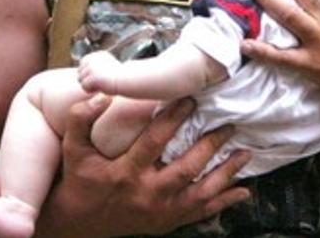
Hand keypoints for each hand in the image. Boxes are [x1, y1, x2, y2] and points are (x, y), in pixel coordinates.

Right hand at [36, 95, 250, 237]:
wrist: (79, 223)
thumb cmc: (79, 180)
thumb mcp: (74, 148)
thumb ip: (82, 119)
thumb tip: (101, 95)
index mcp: (125, 173)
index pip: (154, 142)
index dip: (173, 119)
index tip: (191, 100)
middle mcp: (147, 194)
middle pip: (186, 169)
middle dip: (210, 146)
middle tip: (229, 125)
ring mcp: (160, 212)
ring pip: (200, 193)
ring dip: (226, 174)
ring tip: (245, 153)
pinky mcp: (168, 222)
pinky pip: (201, 213)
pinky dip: (224, 202)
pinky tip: (243, 191)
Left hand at [77, 51, 123, 93]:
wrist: (127, 81)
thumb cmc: (119, 77)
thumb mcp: (107, 68)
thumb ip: (95, 67)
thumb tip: (81, 71)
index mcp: (97, 55)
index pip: (82, 64)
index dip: (89, 73)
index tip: (100, 77)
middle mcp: (93, 58)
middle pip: (80, 72)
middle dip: (88, 79)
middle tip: (100, 82)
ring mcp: (93, 67)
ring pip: (81, 80)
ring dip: (89, 85)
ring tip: (100, 85)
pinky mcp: (93, 76)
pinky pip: (84, 86)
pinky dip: (90, 90)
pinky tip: (100, 88)